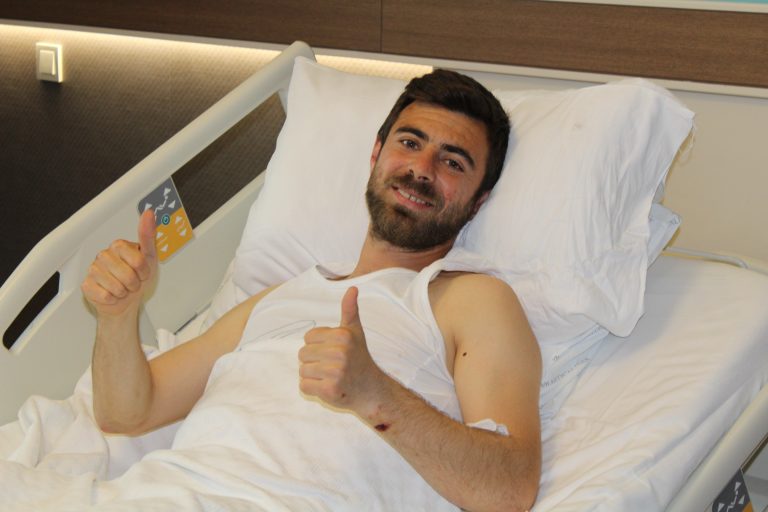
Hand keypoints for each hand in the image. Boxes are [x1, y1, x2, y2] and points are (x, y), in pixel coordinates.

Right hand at [81, 209, 157, 317]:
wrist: (126, 299)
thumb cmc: (137, 277)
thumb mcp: (149, 257)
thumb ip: (148, 236)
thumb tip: (148, 214)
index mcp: (118, 246)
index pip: (138, 261)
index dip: (144, 271)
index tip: (143, 272)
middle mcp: (104, 255)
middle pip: (128, 275)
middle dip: (134, 283)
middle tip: (133, 282)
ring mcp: (93, 269)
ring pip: (116, 287)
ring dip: (124, 292)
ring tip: (123, 288)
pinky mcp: (86, 285)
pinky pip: (105, 296)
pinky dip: (113, 299)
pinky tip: (112, 294)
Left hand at [298, 287, 385, 414]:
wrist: (371, 389)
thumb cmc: (359, 357)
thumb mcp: (355, 331)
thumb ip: (350, 310)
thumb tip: (352, 287)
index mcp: (342, 335)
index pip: (308, 338)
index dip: (317, 346)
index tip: (333, 352)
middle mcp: (340, 352)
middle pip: (302, 354)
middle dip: (314, 361)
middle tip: (332, 366)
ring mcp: (335, 372)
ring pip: (302, 371)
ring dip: (313, 376)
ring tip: (330, 376)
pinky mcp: (330, 390)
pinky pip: (304, 386)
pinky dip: (312, 389)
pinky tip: (328, 387)